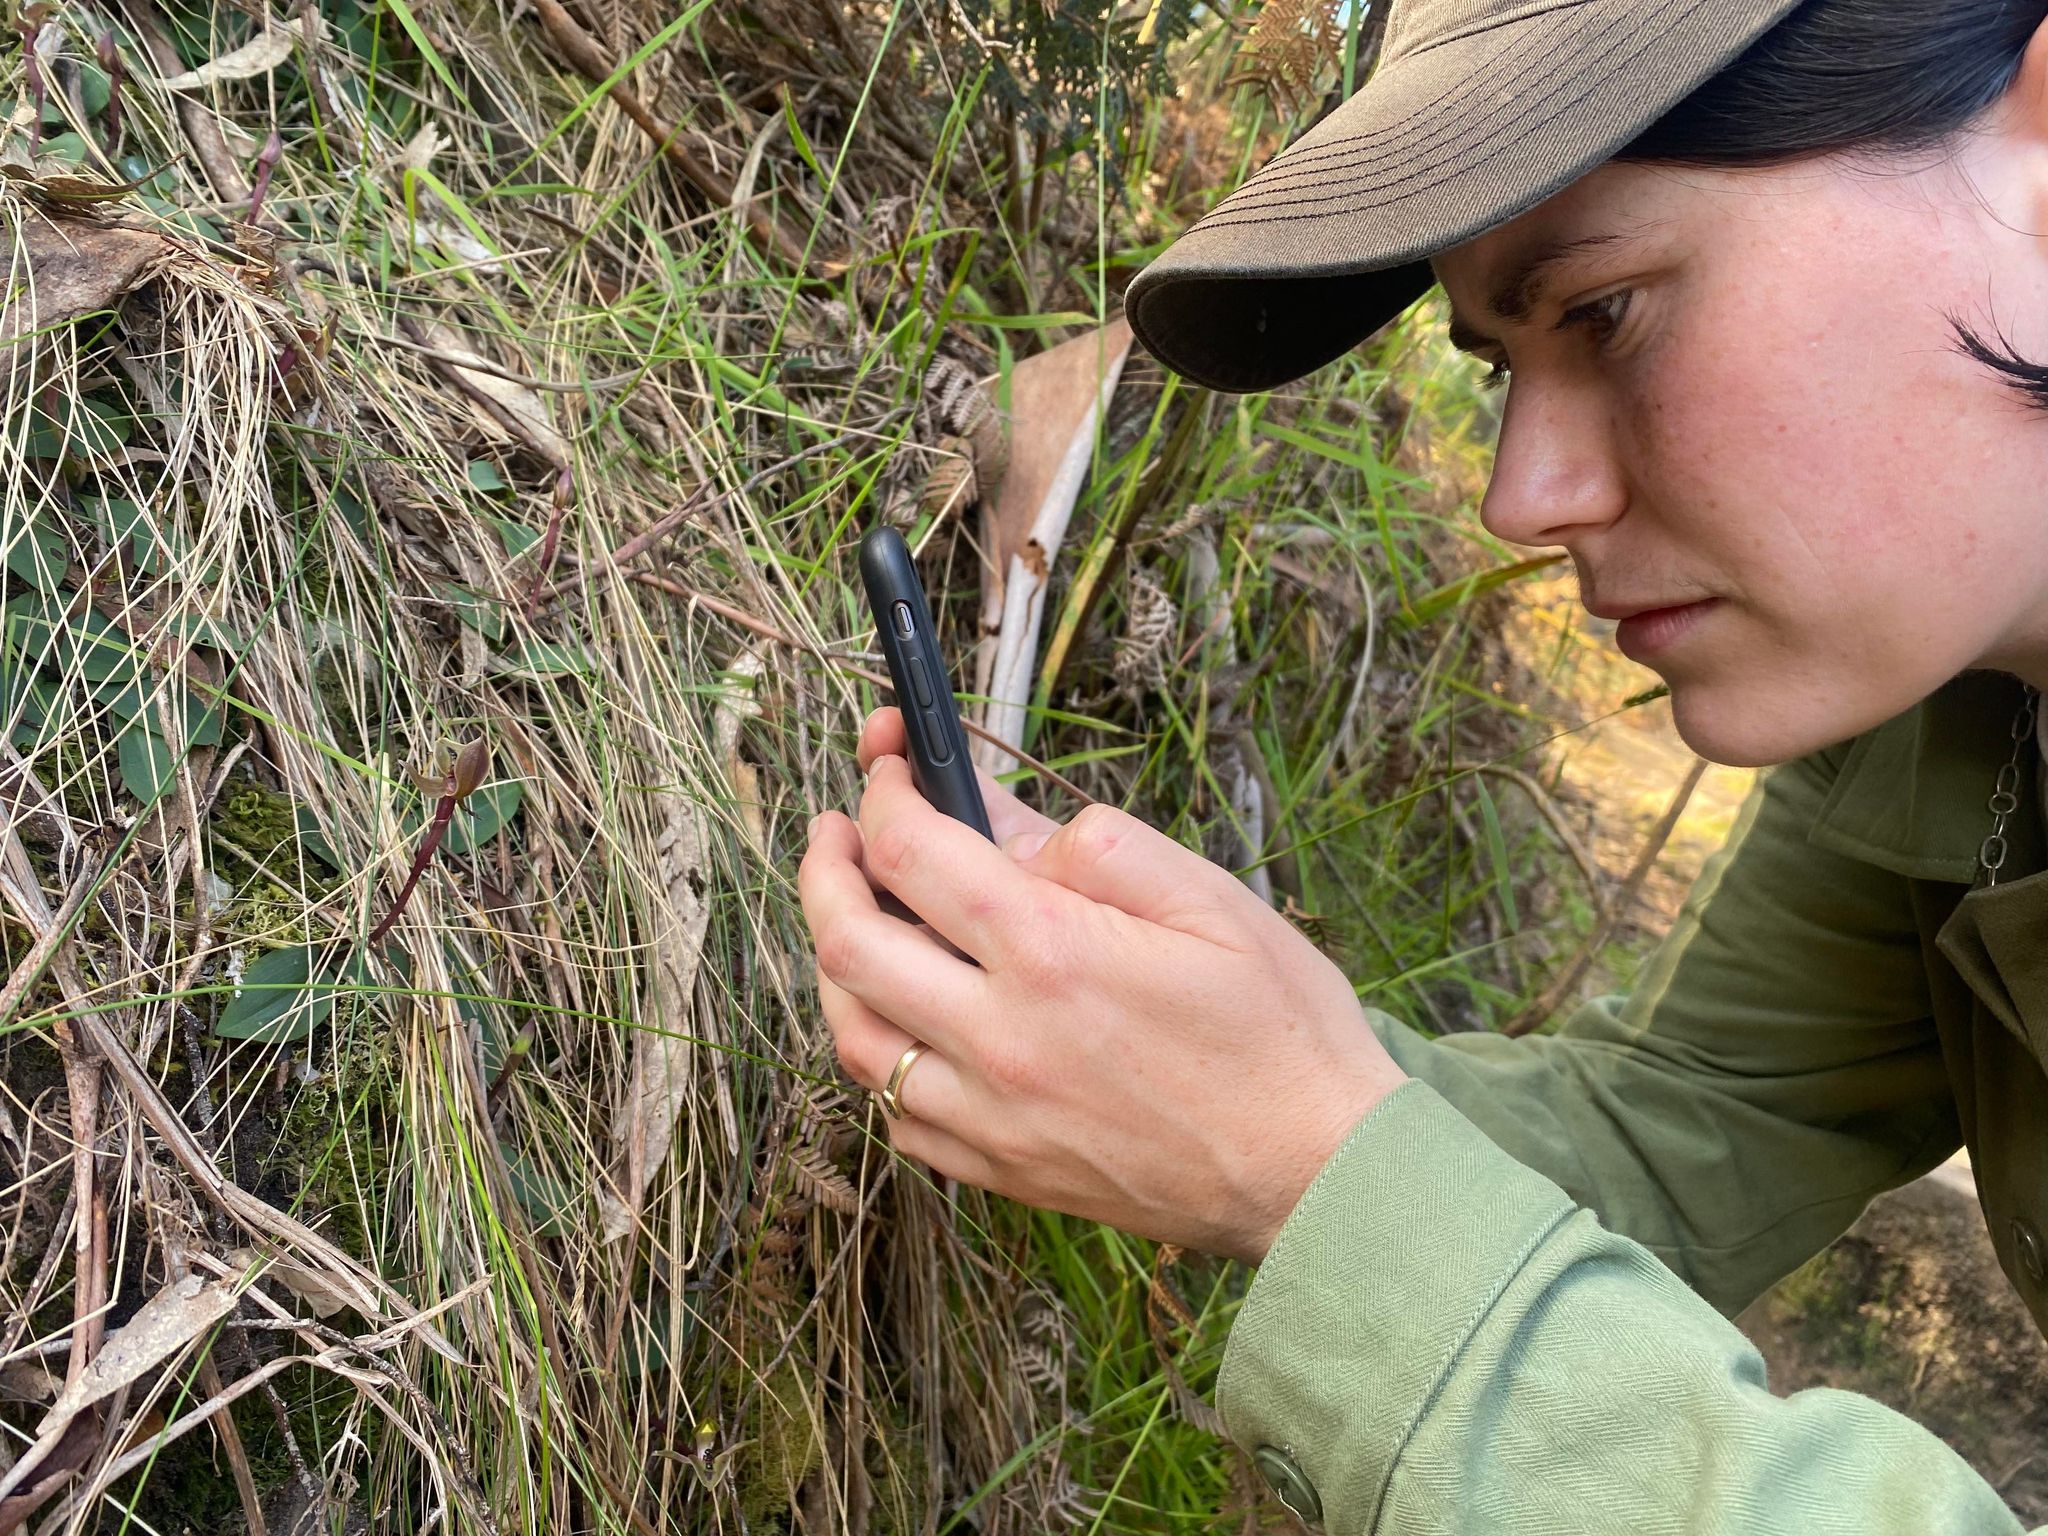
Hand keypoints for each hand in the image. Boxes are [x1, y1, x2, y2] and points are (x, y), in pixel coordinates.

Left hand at [796, 708, 1407, 1263]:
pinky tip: (907, 1025)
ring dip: (835, 965)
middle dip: (824, 868)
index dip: (885, 790)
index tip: (888, 766)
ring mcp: (992, 1116)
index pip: (912, 850)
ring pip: (853, 1037)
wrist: (1318, 1172)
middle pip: (847, 944)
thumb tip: (1001, 820)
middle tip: (836, 831)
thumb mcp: (1206, 897)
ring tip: (854, 918)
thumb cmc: (1279, 1028)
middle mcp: (1000, 1038)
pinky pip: (896, 1116)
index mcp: (1050, 952)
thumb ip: (1094, 846)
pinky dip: (882, 1058)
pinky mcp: (1001, 1171)